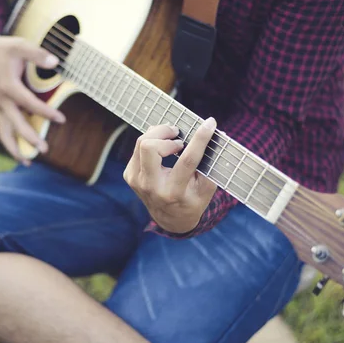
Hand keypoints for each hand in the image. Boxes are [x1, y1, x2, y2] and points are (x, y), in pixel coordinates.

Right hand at [0, 35, 65, 164]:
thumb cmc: (4, 50)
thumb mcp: (20, 45)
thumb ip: (37, 54)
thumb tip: (55, 63)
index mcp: (8, 86)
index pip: (29, 103)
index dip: (46, 112)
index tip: (61, 119)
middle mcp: (2, 100)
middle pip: (15, 125)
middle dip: (29, 138)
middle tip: (45, 149)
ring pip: (4, 133)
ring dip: (14, 149)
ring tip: (27, 163)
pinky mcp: (0, 110)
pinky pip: (4, 131)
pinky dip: (11, 144)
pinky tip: (22, 154)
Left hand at [123, 118, 217, 233]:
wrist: (170, 219)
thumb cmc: (192, 200)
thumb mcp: (206, 189)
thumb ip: (211, 165)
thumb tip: (214, 134)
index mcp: (174, 192)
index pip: (187, 161)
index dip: (199, 139)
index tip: (209, 123)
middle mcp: (152, 187)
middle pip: (150, 147)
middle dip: (165, 134)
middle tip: (178, 134)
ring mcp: (137, 181)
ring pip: (141, 144)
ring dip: (158, 134)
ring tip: (172, 137)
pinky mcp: (129, 175)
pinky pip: (137, 149)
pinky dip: (151, 141)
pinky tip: (162, 146)